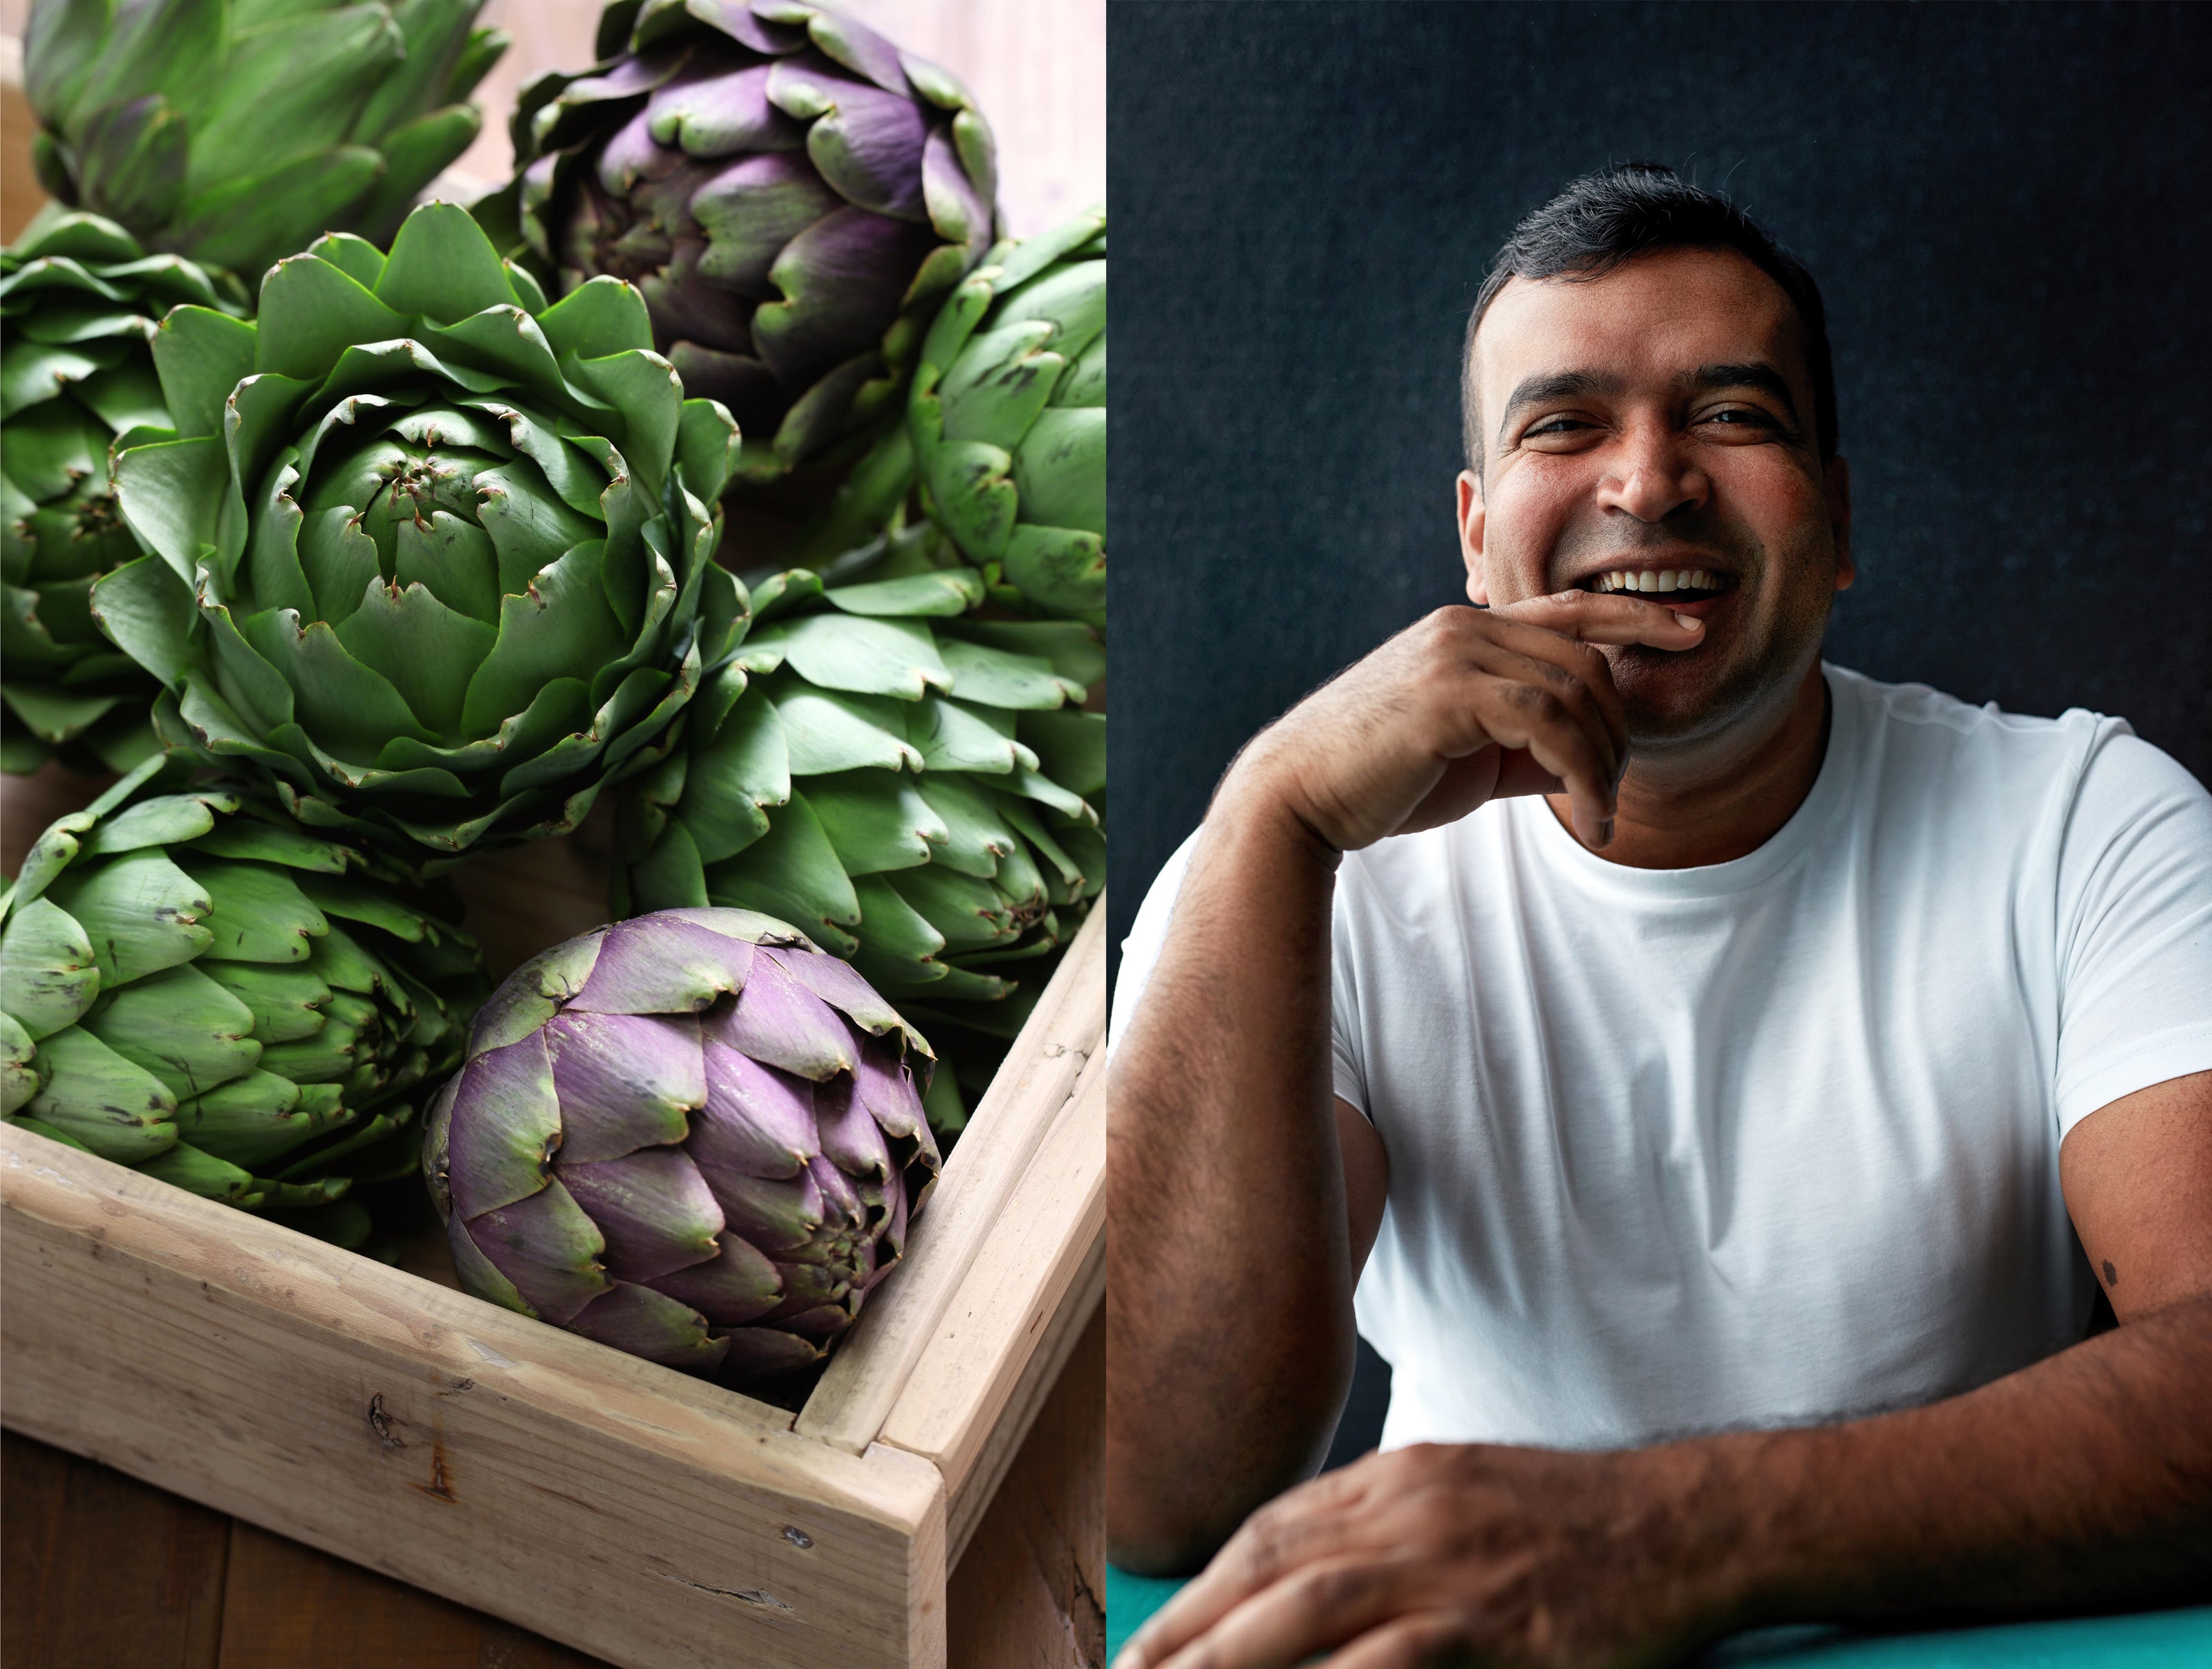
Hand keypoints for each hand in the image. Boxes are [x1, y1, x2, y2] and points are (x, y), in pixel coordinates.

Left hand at [1116, 1441, 1743, 1668]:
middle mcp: (1407, 1510)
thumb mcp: (1459, 1493)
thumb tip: (1301, 1578)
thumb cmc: (1571, 1519)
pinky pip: (1394, 1660)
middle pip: (1271, 1568)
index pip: (1270, 1530)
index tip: (1153, 1637)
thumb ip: (1381, 1528)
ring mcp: (1449, 1563)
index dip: (1202, 1587)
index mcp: (1394, 1477)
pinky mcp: (1496, 1623)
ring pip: (1311, 1607)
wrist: (1683, 1520)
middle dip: (1191, 1629)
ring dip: (1232, 1657)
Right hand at [1225, 593, 1702, 851]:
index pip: (1571, 607)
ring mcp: (1455, 654)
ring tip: (1599, 818)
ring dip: (1604, 766)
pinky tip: (1586, 817)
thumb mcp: (1469, 753)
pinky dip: (1583, 774)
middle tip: (1611, 799)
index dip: (1636, 613)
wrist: (1299, 798)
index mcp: (1466, 629)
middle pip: (1586, 661)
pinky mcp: (1448, 695)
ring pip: (1575, 694)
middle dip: (1619, 734)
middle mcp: (1463, 627)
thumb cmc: (1379, 780)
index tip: (1689, 628)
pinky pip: (1549, 723)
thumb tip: (1586, 758)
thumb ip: (1525, 741)